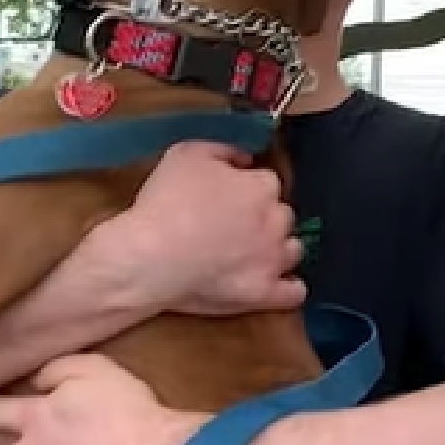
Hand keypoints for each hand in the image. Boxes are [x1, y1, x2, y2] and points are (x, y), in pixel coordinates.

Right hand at [82, 141, 305, 316]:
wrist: (149, 257)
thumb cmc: (165, 202)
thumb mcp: (186, 154)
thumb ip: (223, 150)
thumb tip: (245, 159)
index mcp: (261, 187)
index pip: (266, 182)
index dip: (246, 186)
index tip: (227, 194)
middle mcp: (276, 222)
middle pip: (281, 215)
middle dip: (263, 216)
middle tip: (233, 223)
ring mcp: (273, 260)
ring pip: (292, 250)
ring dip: (277, 248)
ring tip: (250, 252)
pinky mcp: (264, 293)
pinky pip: (294, 293)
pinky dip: (287, 287)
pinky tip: (273, 281)